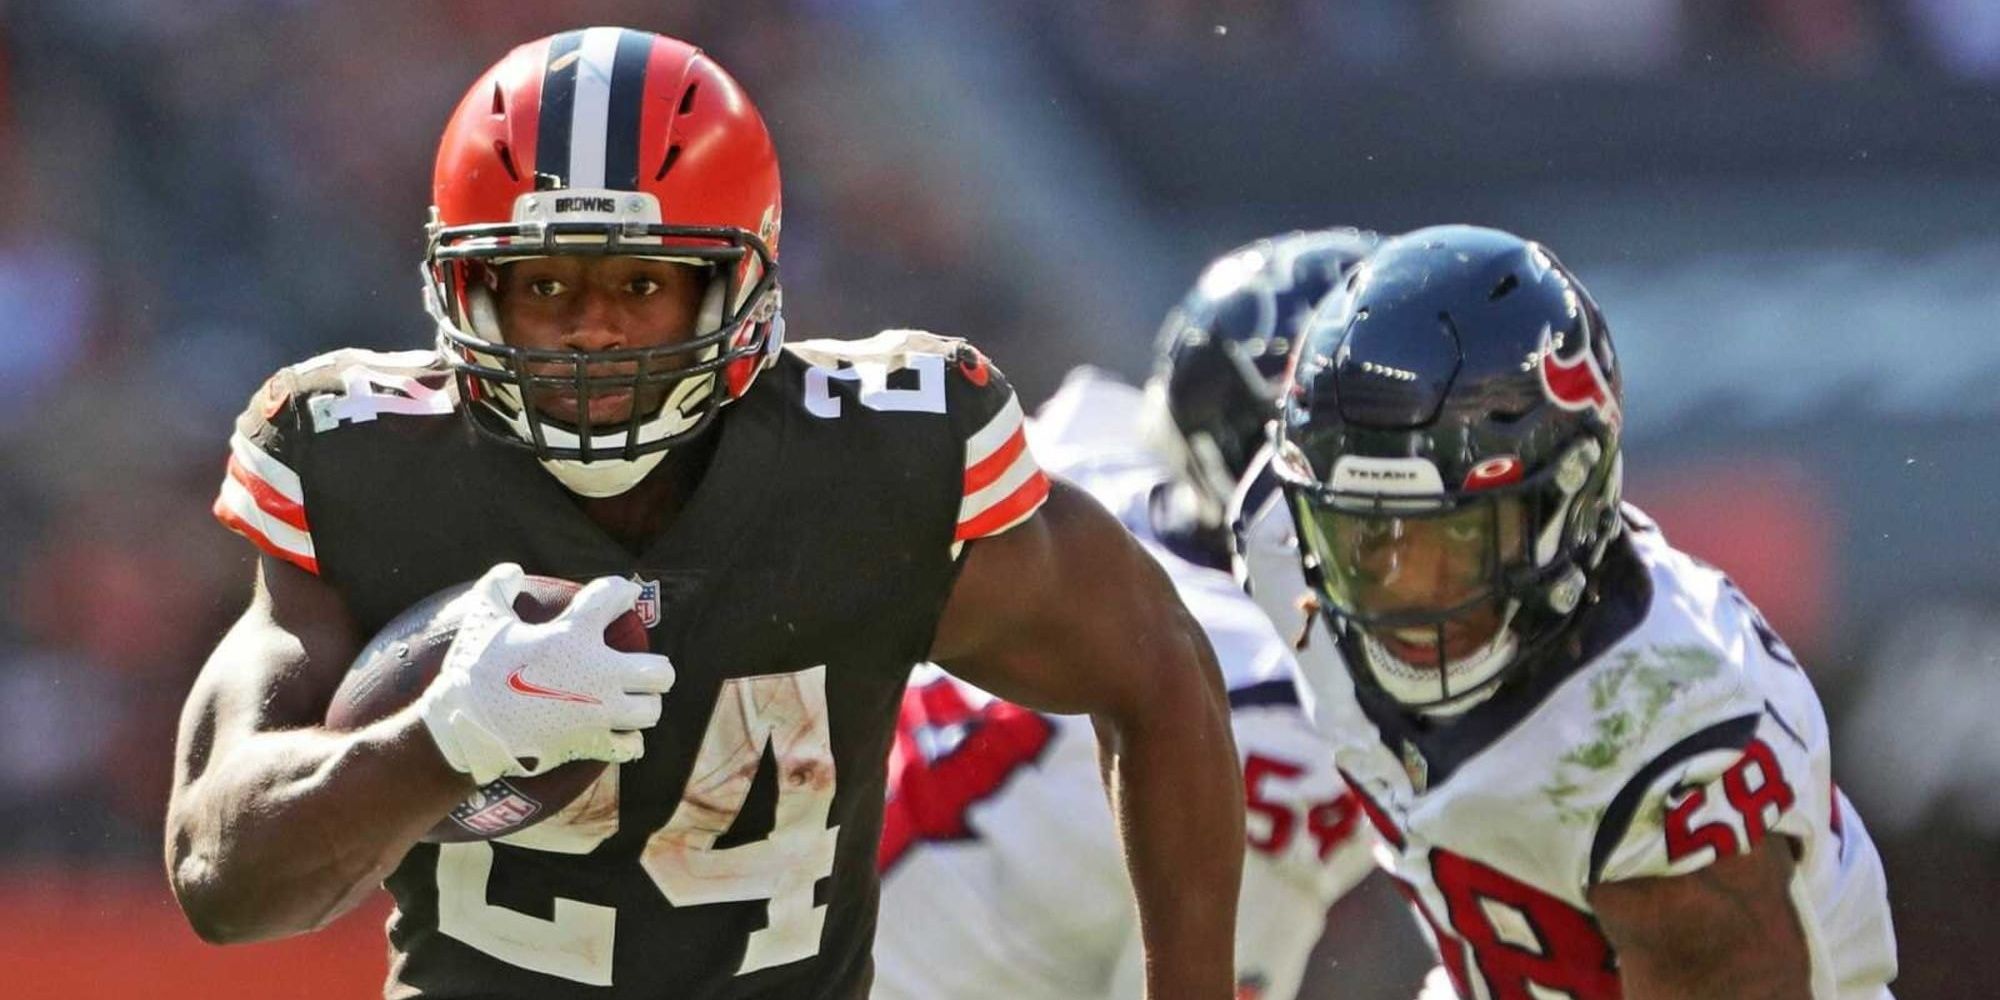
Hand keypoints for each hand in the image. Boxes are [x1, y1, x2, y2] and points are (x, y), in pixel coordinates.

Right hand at [419, 563, 675, 783]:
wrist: (462, 727)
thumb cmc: (473, 669)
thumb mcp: (482, 617)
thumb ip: (498, 586)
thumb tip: (513, 570)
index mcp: (574, 635)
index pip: (616, 597)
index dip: (622, 592)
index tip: (623, 595)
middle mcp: (597, 673)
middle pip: (661, 671)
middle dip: (653, 668)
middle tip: (635, 668)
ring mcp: (598, 713)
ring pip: (651, 710)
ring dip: (643, 705)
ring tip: (628, 701)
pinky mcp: (590, 745)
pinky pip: (631, 746)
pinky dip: (627, 741)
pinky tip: (616, 733)